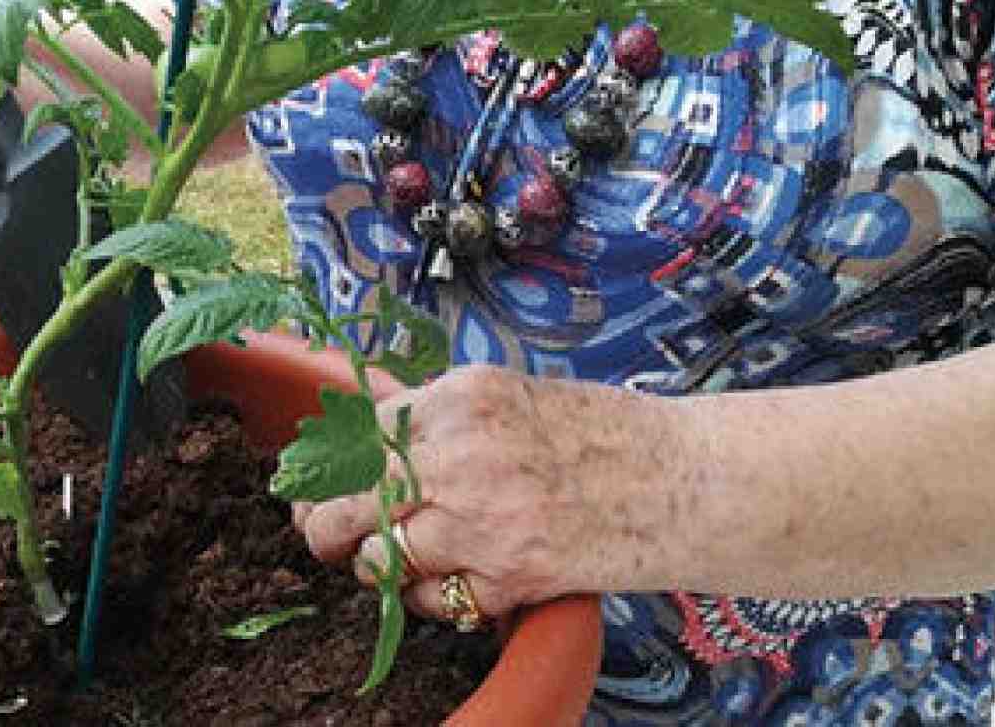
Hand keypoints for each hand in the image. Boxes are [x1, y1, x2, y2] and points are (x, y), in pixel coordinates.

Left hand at [294, 366, 683, 626]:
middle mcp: (461, 455)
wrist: (682, 481)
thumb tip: (361, 431)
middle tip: (323, 534)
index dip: (323, 468)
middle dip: (323, 524)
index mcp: (459, 398)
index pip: (354, 435)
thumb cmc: (600, 433)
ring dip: (378, 565)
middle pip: (346, 499)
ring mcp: (482, 521)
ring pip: (379, 558)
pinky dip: (434, 598)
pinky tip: (457, 578)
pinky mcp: (508, 577)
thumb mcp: (508, 394)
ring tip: (401, 557)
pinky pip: (433, 601)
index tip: (311, 483)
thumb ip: (436, 414)